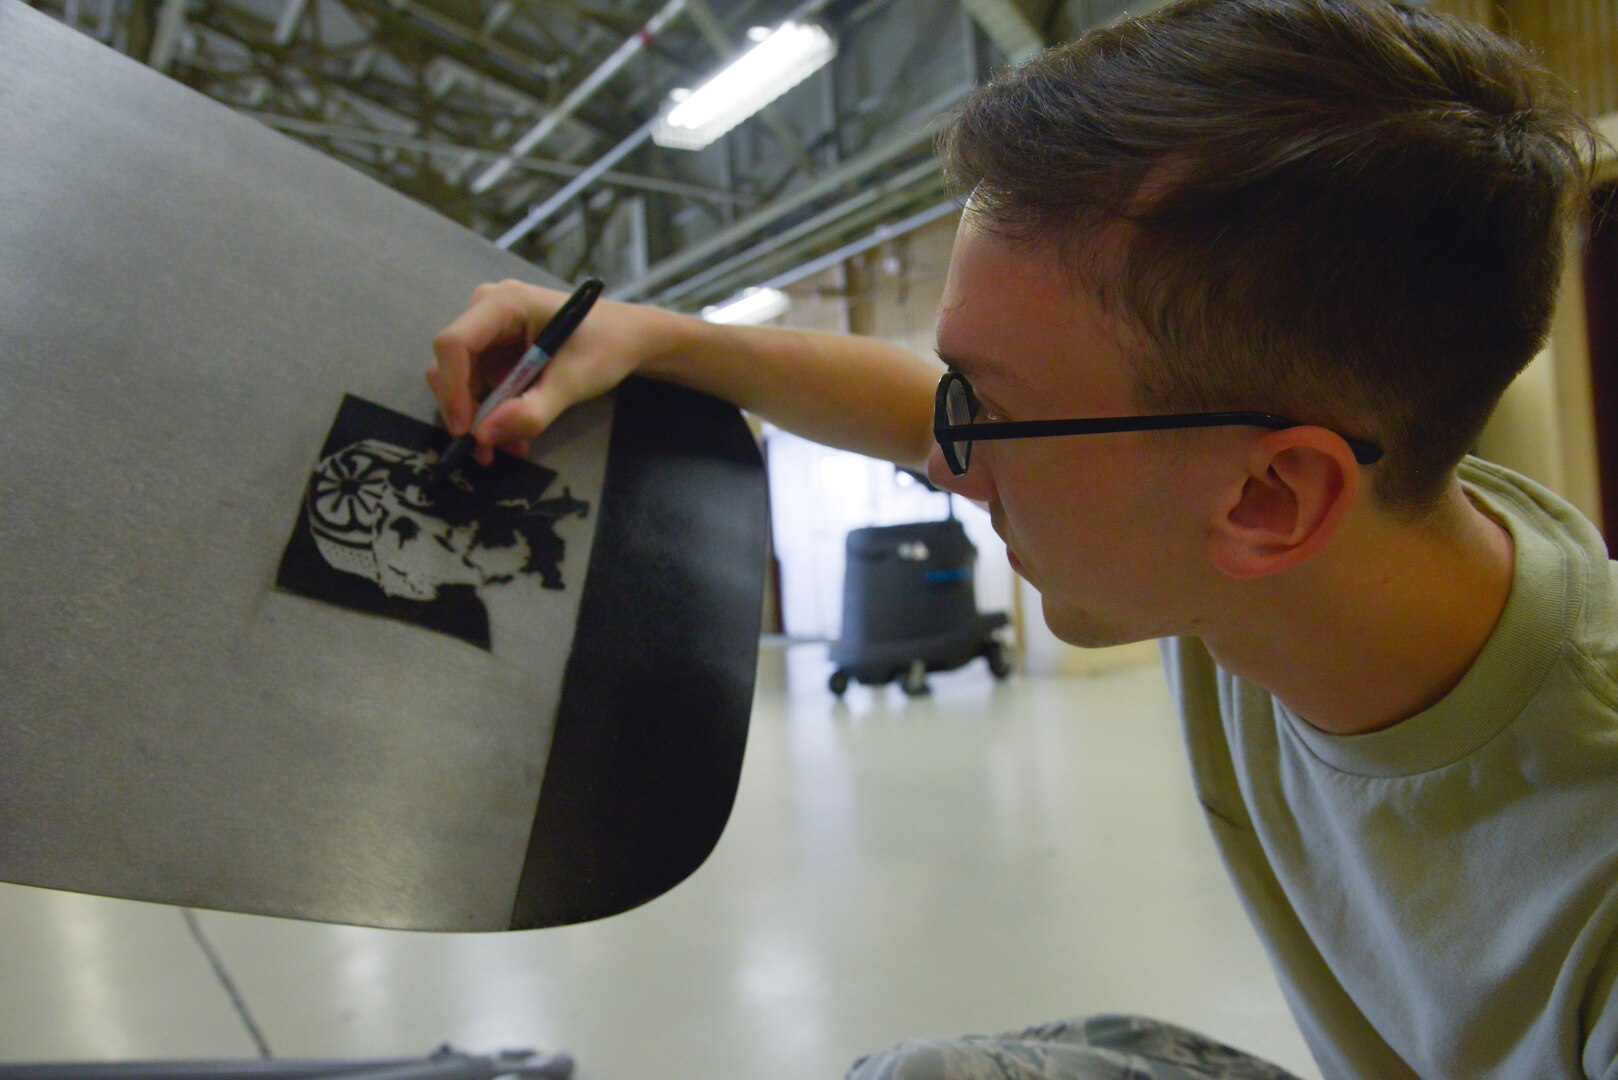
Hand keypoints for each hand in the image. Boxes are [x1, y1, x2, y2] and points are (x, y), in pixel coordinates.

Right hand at [427, 279, 657, 466]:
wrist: (627, 337)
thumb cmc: (606, 346)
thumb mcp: (574, 382)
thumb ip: (531, 410)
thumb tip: (484, 435)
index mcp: (505, 302)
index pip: (454, 344)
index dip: (452, 389)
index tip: (466, 432)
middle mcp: (487, 309)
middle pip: (450, 364)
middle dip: (468, 411)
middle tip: (488, 452)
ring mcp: (489, 329)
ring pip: (461, 380)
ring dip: (482, 418)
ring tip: (512, 447)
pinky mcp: (494, 348)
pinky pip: (478, 385)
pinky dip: (493, 412)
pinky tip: (515, 433)